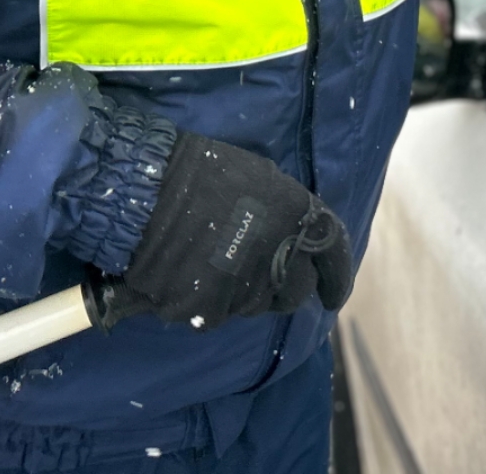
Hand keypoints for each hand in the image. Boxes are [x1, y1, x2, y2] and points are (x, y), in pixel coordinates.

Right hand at [114, 131, 353, 328]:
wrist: (148, 190)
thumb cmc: (201, 172)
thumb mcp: (261, 179)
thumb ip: (287, 214)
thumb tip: (294, 238)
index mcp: (298, 216)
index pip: (333, 256)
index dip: (337, 279)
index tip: (332, 296)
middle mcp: (280, 255)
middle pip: (295, 292)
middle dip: (284, 288)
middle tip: (259, 274)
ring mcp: (245, 286)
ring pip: (255, 305)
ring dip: (243, 292)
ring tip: (214, 265)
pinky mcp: (210, 309)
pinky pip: (216, 313)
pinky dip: (206, 302)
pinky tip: (188, 276)